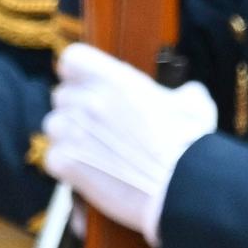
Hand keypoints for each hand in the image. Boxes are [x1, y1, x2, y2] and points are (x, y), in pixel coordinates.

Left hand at [40, 43, 219, 243]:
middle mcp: (89, 101)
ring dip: (67, 137)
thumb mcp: (195, 106)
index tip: (85, 84)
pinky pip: (52, 158)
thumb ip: (183, 93)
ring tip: (91, 151)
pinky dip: (66, 167)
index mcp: (116, 80)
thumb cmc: (191, 147)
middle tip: (96, 126)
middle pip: (61, 96)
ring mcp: (74, 131)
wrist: (180, 189)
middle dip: (75, 109)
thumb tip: (185, 94)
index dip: (77, 72)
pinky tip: (87, 173)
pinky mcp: (66, 162)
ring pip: (53, 126)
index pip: (72, 59)